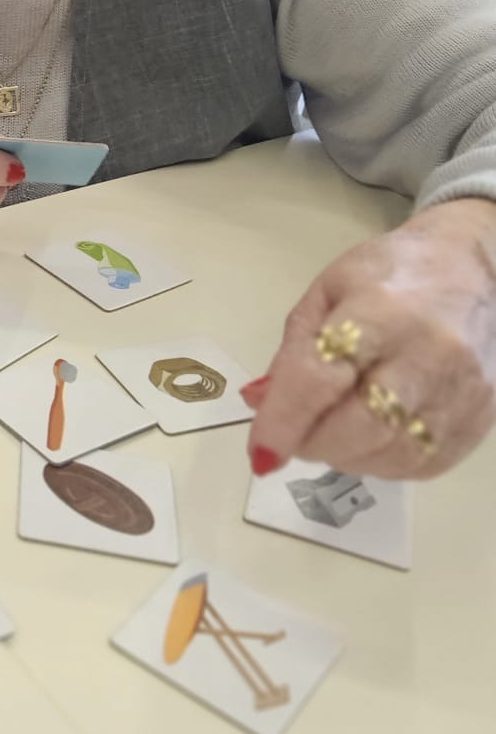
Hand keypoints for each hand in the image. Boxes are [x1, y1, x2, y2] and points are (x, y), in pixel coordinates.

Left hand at [246, 199, 495, 480]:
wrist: (476, 270)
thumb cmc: (392, 275)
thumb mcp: (327, 292)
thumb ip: (293, 352)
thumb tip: (261, 406)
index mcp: (380, 310)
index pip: (322, 378)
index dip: (284, 422)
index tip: (260, 453)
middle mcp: (430, 352)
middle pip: (361, 427)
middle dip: (313, 444)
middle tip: (295, 436)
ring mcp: (462, 389)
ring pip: (393, 454)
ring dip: (347, 457)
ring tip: (333, 432)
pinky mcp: (480, 416)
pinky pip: (423, 463)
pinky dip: (384, 463)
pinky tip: (371, 439)